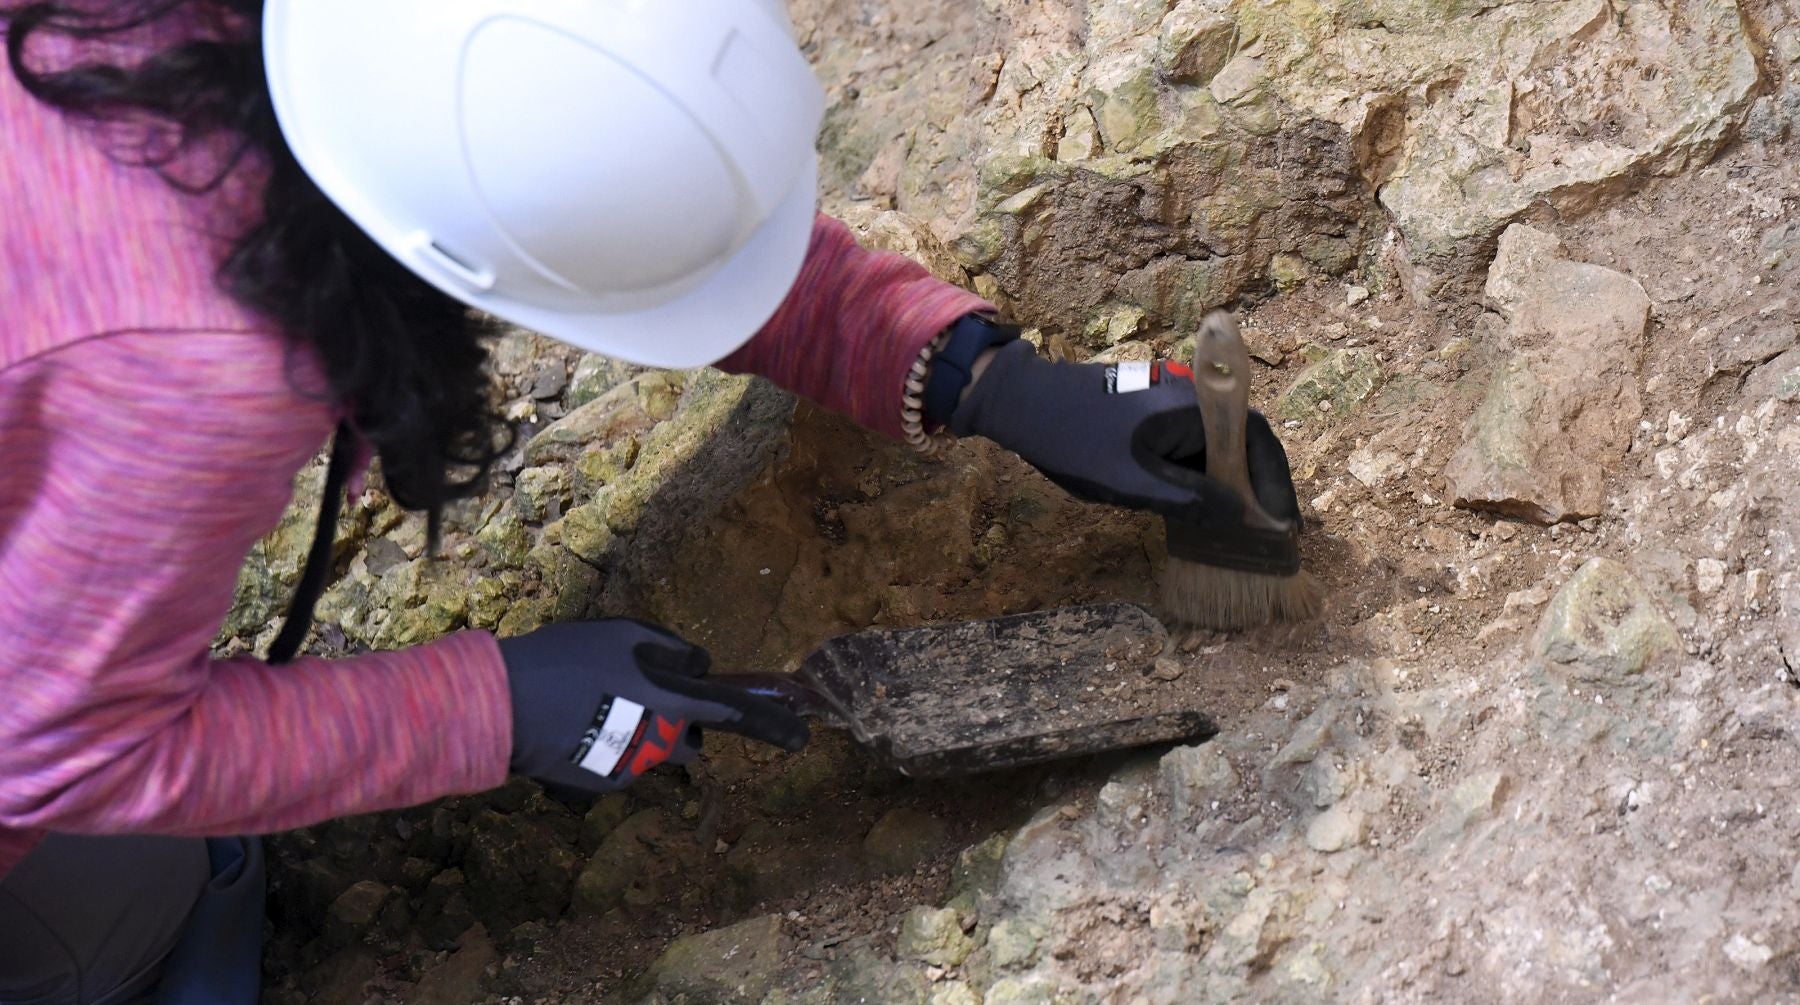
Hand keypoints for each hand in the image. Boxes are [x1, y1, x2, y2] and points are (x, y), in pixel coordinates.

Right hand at [500, 620, 808, 793]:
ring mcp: (631, 768)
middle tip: (639, 695)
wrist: (505, 707)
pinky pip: (622, 761)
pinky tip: (578, 723)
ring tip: (593, 703)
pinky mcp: (603, 784)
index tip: (803, 737)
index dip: (772, 724)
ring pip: (652, 749)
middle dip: (677, 724)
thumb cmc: (567, 660)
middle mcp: (659, 743)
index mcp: (670, 703)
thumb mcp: (623, 634)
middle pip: (687, 740)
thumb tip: (699, 666)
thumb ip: (670, 649)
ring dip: (639, 732)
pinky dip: (611, 746)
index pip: (733, 714)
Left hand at [948, 340, 1300, 528]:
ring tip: (1245, 534)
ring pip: (1216, 451)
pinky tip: (1206, 513)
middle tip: (1272, 536)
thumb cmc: (1075, 440)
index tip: (1286, 525)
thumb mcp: (1133, 481)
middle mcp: (1192, 400)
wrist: (1022, 403)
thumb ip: (1189, 500)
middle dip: (1258, 490)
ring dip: (1232, 488)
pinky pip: (1192, 449)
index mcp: (1195, 407)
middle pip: (1242, 446)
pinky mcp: (1154, 418)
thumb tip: (1239, 517)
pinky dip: (1204, 479)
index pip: (1257, 442)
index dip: (1276, 486)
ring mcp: (1173, 407)